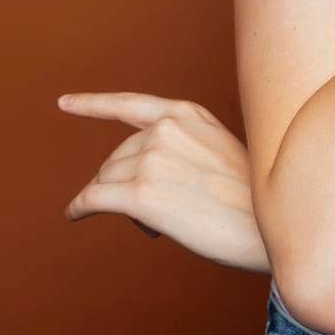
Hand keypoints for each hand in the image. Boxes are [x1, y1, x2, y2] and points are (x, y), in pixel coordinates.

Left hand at [57, 91, 268, 273]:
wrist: (269, 231)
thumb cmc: (251, 202)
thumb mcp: (219, 155)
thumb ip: (180, 150)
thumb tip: (133, 178)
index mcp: (188, 114)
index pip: (130, 105)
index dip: (93, 105)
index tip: (64, 103)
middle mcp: (166, 129)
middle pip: (117, 156)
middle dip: (125, 183)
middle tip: (157, 212)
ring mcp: (152, 160)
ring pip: (106, 180)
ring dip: (118, 203)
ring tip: (155, 223)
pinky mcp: (141, 195)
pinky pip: (93, 199)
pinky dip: (79, 207)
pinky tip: (74, 214)